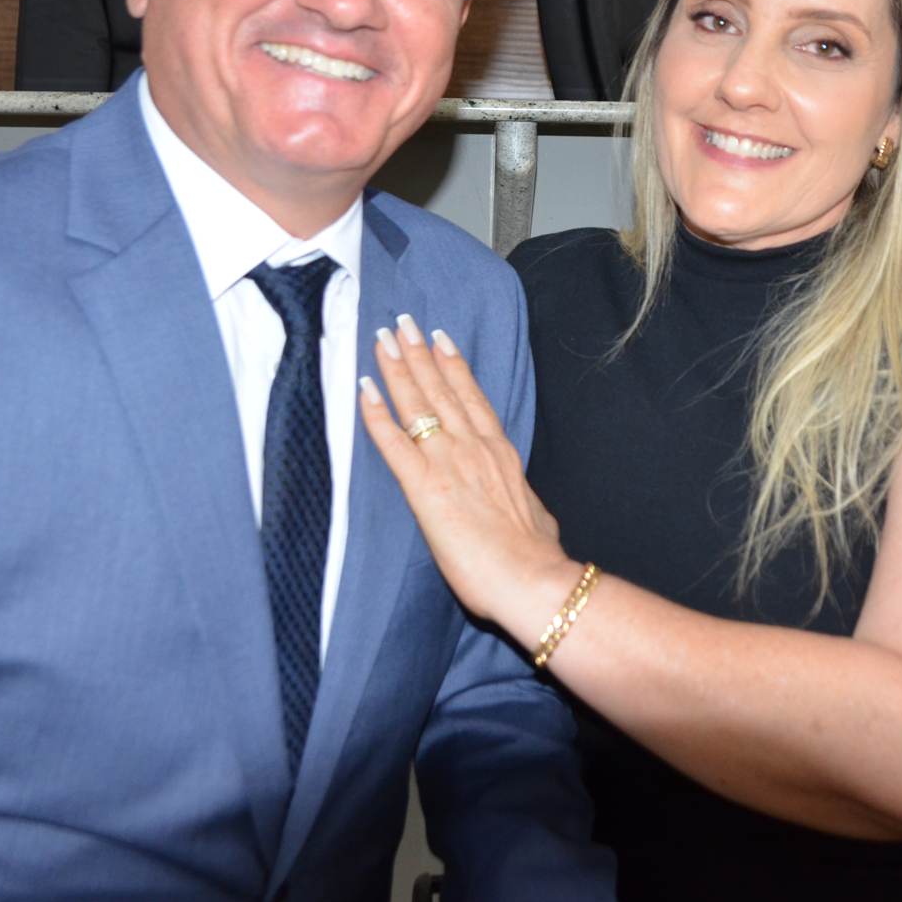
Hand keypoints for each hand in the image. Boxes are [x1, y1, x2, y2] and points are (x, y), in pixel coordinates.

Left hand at [357, 313, 576, 632]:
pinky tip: (364, 389)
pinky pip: (393, 442)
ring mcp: (449, 462)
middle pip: (442, 389)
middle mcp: (474, 447)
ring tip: (384, 338)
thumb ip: (524, 503)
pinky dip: (376, 414)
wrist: (532, 578)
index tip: (440, 339)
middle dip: (419, 353)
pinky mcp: (424, 487)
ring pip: (419, 403)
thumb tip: (531, 512)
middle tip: (402, 322)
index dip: (453, 366)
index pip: (472, 399)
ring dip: (398, 368)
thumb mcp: (536, 517)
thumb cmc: (537, 556)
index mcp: (501, 453)